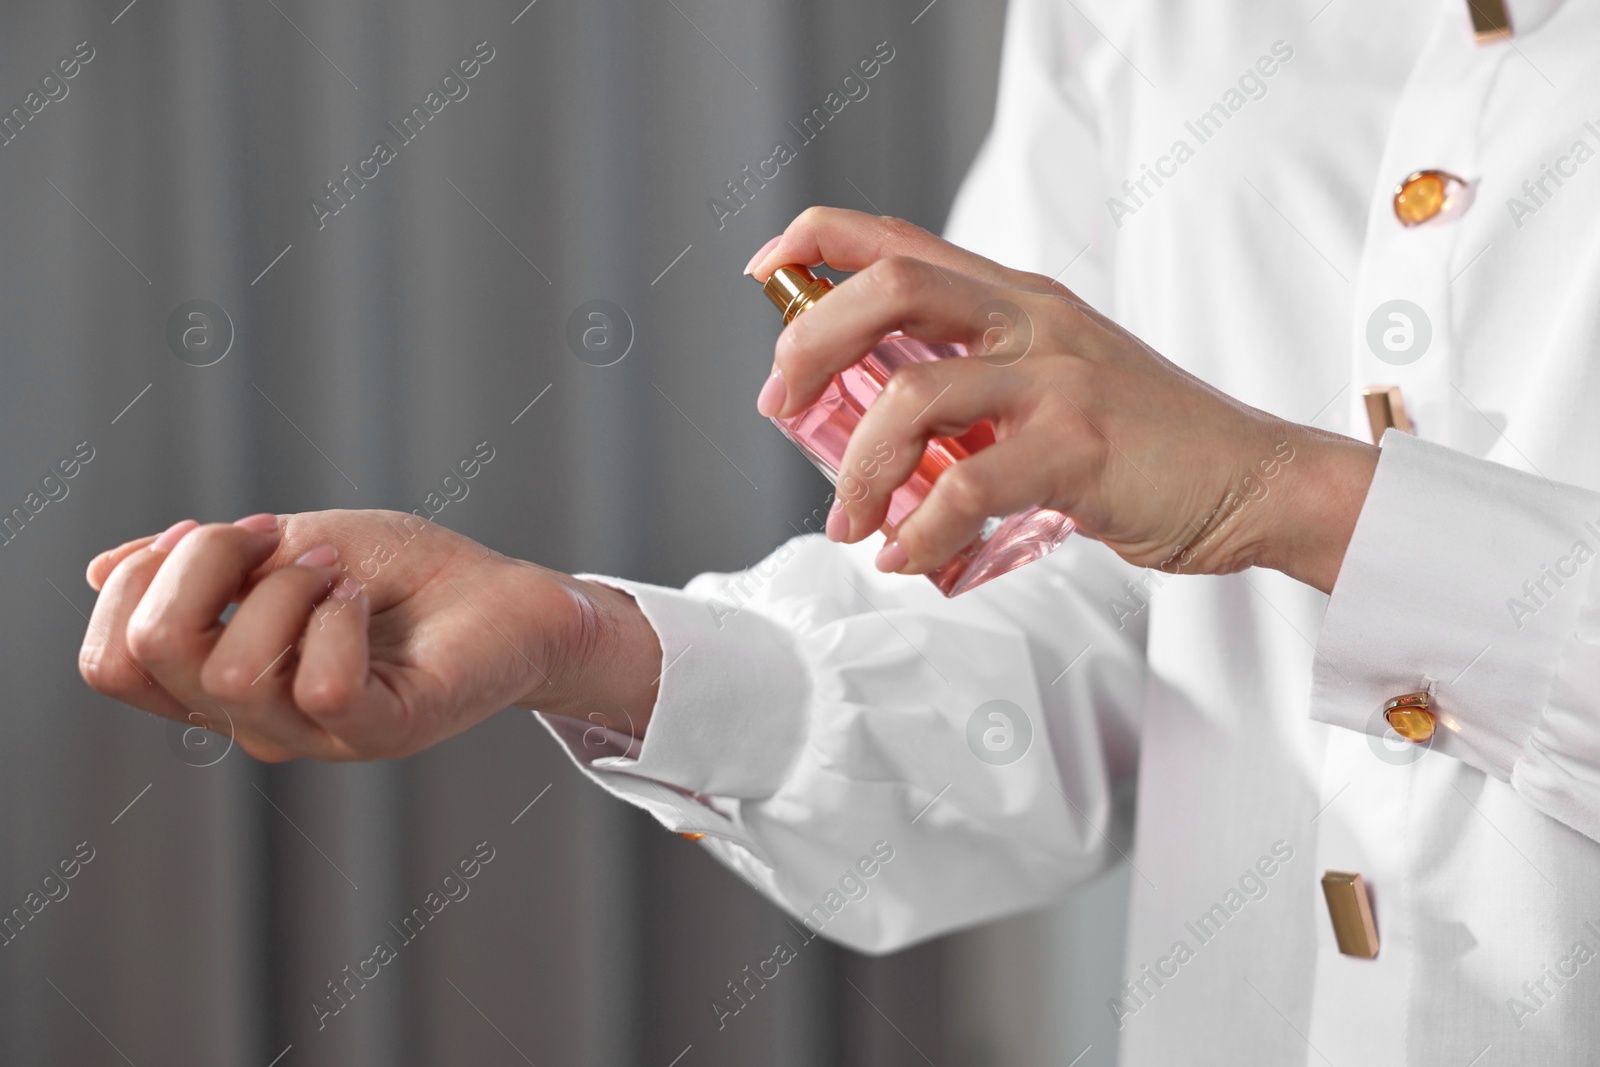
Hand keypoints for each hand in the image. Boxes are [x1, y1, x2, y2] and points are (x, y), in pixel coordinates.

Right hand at [78, 511, 660, 761]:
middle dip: (202, 562)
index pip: (113, 663)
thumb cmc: (405, 574)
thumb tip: (100, 569)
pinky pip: (320, 686)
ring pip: (232, 669)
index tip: (210, 529)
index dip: (137, 582)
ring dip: (284, 586)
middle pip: (153, 655)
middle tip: (278, 534)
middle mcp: (257, 722)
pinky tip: (362, 598)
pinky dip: (334, 619)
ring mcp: (319, 734)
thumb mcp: (288, 549)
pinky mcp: (384, 731)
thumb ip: (203, 565)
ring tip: (339, 569)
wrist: (508, 593)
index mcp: (222, 684)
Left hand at [747, 208, 1377, 592]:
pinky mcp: (1079, 447)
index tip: (764, 269)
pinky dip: (919, 532)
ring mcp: (1058, 380)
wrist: (1253, 480)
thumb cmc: (1147, 443)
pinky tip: (910, 556)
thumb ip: (978, 387)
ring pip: (912, 396)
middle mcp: (1033, 321)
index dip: (818, 238)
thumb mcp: (1058, 380)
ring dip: (858, 468)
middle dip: (810, 341)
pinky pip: (965, 488)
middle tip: (781, 404)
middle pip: (890, 287)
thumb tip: (880, 434)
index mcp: (1019, 299)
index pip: (900, 237)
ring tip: (849, 521)